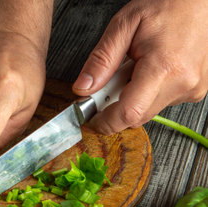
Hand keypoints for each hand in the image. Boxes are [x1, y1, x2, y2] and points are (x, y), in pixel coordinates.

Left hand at [72, 0, 207, 133]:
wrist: (200, 0)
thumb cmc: (168, 5)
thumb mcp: (124, 25)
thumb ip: (101, 60)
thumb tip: (83, 88)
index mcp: (164, 67)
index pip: (129, 112)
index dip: (105, 122)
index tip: (90, 120)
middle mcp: (182, 83)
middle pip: (136, 116)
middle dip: (114, 107)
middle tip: (107, 84)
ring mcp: (192, 89)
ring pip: (147, 111)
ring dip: (131, 98)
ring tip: (133, 68)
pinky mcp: (195, 91)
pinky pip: (160, 103)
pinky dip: (146, 93)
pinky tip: (148, 71)